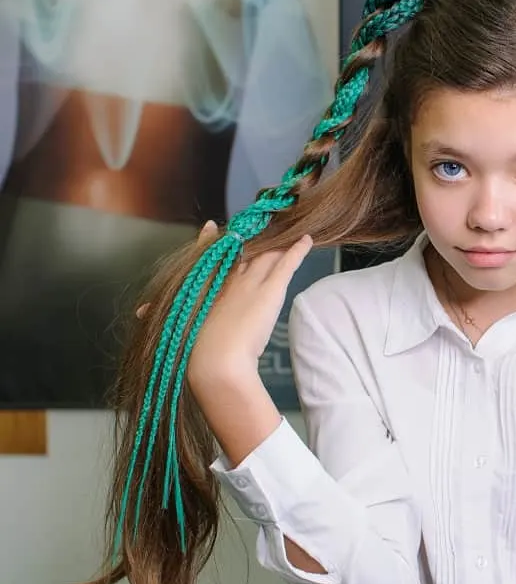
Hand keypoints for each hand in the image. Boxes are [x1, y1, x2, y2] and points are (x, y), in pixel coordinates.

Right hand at [137, 220, 312, 384]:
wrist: (216, 360)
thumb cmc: (194, 348)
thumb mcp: (177, 324)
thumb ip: (160, 311)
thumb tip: (140, 311)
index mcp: (206, 284)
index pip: (209, 254)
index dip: (211, 241)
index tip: (210, 227)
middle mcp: (228, 278)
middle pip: (242, 250)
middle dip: (251, 237)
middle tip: (260, 223)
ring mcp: (251, 282)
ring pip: (267, 253)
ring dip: (277, 241)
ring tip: (287, 227)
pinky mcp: (270, 290)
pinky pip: (287, 264)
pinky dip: (298, 251)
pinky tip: (307, 241)